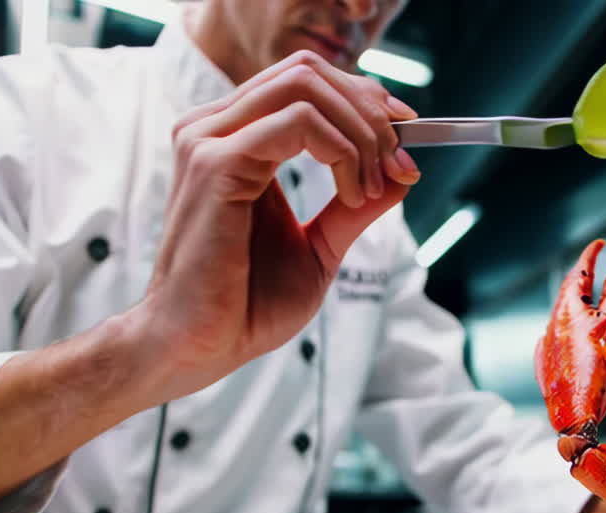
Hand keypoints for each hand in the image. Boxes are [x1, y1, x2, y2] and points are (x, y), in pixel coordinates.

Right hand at [134, 50, 420, 402]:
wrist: (200, 347)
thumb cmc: (245, 305)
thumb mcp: (320, 247)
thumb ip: (355, 205)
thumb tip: (403, 171)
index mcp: (234, 140)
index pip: (305, 82)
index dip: (364, 101)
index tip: (405, 145)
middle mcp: (214, 129)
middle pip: (308, 72)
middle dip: (369, 111)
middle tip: (399, 164)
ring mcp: (209, 141)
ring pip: (306, 86)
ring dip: (360, 131)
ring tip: (374, 186)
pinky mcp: (215, 164)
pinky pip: (299, 123)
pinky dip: (343, 152)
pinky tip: (353, 194)